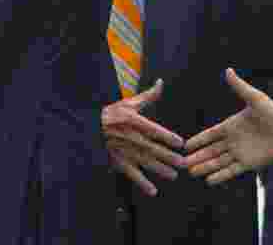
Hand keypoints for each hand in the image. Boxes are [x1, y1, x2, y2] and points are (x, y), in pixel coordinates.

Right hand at [102, 79, 184, 195]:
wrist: (88, 126)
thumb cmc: (111, 113)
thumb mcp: (128, 103)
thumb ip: (148, 96)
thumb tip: (161, 82)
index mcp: (132, 121)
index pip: (152, 129)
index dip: (166, 137)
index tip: (181, 143)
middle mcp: (128, 137)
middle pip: (151, 148)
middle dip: (168, 156)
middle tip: (184, 163)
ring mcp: (123, 150)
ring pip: (144, 161)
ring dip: (159, 169)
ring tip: (174, 176)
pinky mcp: (117, 160)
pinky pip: (130, 173)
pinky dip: (141, 183)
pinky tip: (153, 191)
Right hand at [184, 68, 272, 184]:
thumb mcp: (254, 98)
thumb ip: (239, 87)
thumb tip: (228, 70)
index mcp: (230, 126)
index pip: (209, 135)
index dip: (197, 140)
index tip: (184, 145)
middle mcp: (233, 141)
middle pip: (210, 150)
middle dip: (196, 156)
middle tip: (181, 162)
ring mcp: (240, 153)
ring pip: (218, 162)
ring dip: (205, 167)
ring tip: (191, 173)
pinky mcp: (249, 163)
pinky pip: (232, 171)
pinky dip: (220, 176)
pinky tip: (209, 181)